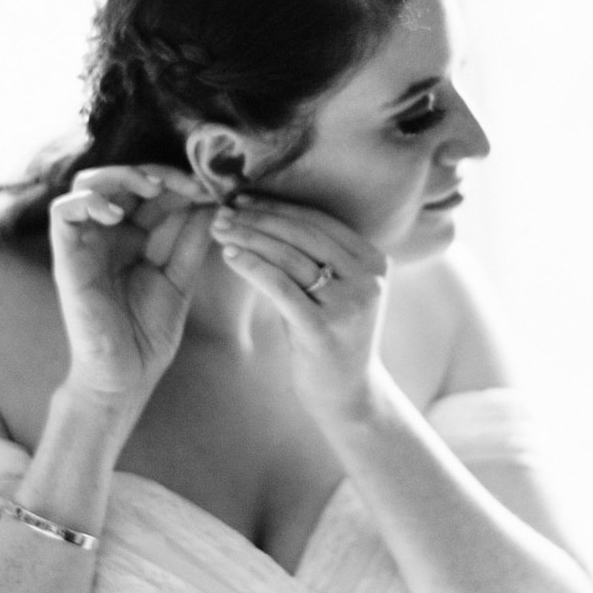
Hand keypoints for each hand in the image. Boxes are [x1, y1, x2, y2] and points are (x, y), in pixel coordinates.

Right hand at [49, 164, 217, 404]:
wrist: (125, 375)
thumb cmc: (147, 333)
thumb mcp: (179, 279)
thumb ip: (190, 241)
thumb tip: (213, 200)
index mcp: (132, 237)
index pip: (150, 191)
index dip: (178, 182)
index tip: (209, 189)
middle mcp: (105, 234)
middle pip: (120, 178)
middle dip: (154, 172)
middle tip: (186, 183)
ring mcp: (84, 243)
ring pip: (86, 182)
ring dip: (120, 176)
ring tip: (150, 188)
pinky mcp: (65, 257)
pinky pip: (63, 211)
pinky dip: (87, 201)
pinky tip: (115, 215)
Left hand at [211, 193, 389, 420]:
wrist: (348, 394)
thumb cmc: (329, 336)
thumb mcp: (336, 290)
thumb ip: (316, 256)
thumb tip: (264, 215)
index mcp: (374, 260)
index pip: (318, 221)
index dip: (277, 207)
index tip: (242, 199)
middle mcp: (368, 278)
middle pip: (302, 234)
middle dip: (257, 219)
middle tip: (222, 211)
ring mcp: (349, 303)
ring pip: (288, 257)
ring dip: (248, 238)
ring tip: (218, 229)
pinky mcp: (323, 327)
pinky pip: (280, 286)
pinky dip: (251, 266)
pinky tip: (228, 256)